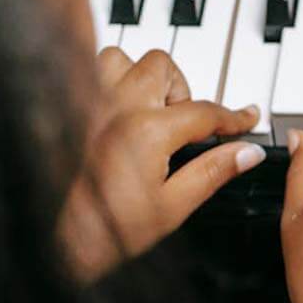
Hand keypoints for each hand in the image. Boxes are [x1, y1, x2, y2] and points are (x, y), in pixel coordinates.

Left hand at [59, 48, 264, 279]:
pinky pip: (90, 74)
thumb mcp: (173, 206)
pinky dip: (111, 82)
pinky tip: (120, 110)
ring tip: (152, 108)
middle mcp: (116, 108)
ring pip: (123, 60)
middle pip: (164, 67)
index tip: (246, 119)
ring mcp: (88, 105)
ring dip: (144, 77)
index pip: (205, 112)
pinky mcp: (68, 112)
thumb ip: (213, 172)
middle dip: (184, 90)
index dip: (233, 117)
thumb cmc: (106, 230)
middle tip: (188, 123)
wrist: (55, 242)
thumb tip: (247, 153)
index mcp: (148, 131)